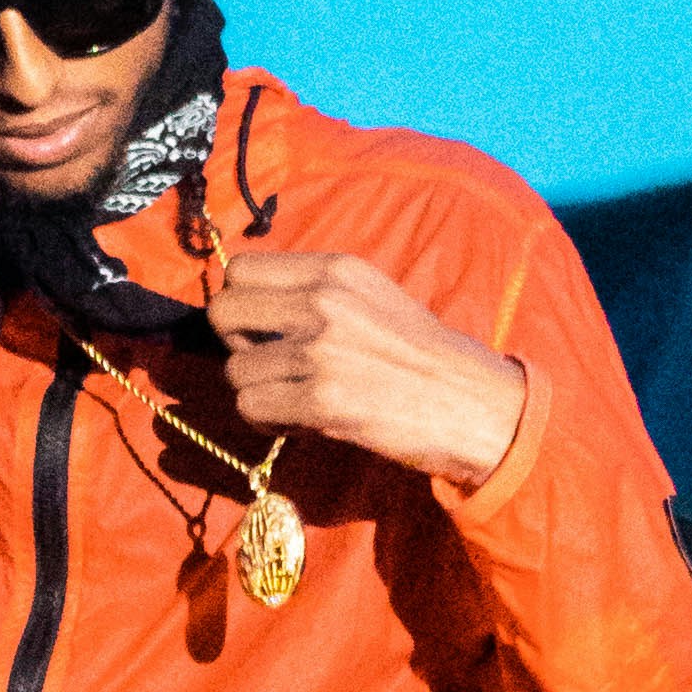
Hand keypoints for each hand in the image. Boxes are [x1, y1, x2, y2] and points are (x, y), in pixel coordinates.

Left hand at [205, 245, 527, 485]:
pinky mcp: (321, 399)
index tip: (261, 328)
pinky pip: (252, 409)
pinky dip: (267, 422)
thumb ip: (313, 293)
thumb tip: (247, 306)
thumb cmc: (418, 354)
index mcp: (335, 270)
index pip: (241, 270)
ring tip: (294, 400)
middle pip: (223, 314)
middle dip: (236, 346)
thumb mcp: (370, 298)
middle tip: (268, 366)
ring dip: (257, 393)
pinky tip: (298, 421)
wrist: (467, 400)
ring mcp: (320, 350)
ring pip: (236, 371)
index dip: (241, 303)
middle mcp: (323, 301)